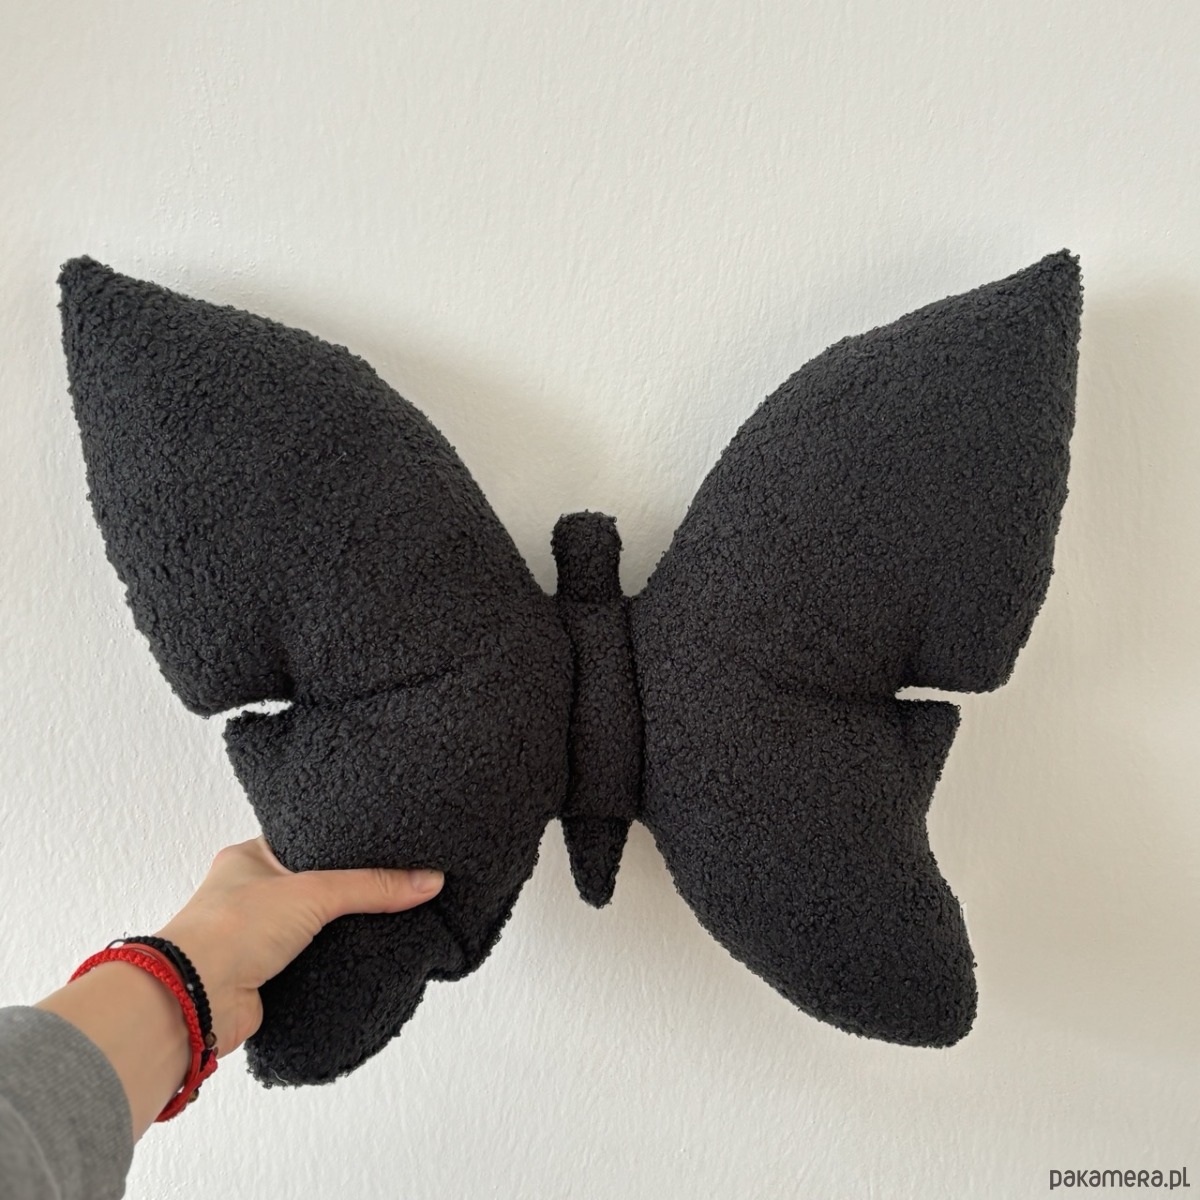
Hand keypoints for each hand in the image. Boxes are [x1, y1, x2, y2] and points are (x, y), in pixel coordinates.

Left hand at [155, 837, 443, 1055]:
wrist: (194, 1001)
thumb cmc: (228, 931)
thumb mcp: (313, 891)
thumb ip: (373, 886)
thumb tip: (428, 880)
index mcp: (251, 857)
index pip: (309, 840)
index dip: (346, 843)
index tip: (387, 844)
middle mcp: (251, 894)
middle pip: (317, 886)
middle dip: (350, 891)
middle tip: (396, 881)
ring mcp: (258, 938)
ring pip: (316, 928)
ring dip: (342, 931)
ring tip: (390, 917)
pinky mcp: (268, 977)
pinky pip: (313, 963)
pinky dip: (334, 962)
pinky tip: (364, 956)